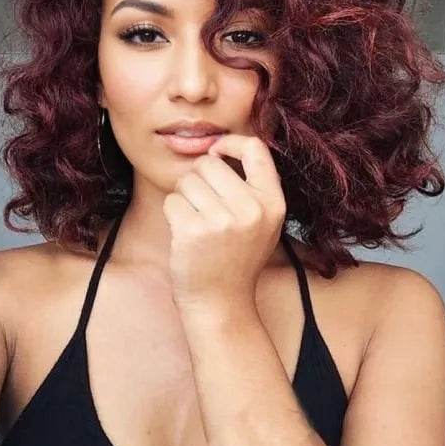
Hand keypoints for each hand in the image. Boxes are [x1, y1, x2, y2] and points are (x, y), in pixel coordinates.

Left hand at [162, 134, 286, 310]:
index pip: (255, 149)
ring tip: (198, 223)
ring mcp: (222, 221)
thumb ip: (252, 186)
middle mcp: (252, 209)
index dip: (231, 143)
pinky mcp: (193, 232)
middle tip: (204, 205)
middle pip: (209, 163)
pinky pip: (172, 201)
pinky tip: (185, 234)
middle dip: (198, 178)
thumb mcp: (263, 222)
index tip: (217, 153)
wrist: (221, 302)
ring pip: (187, 181)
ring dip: (185, 198)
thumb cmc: (237, 257)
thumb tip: (219, 147)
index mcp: (273, 203)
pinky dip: (173, 214)